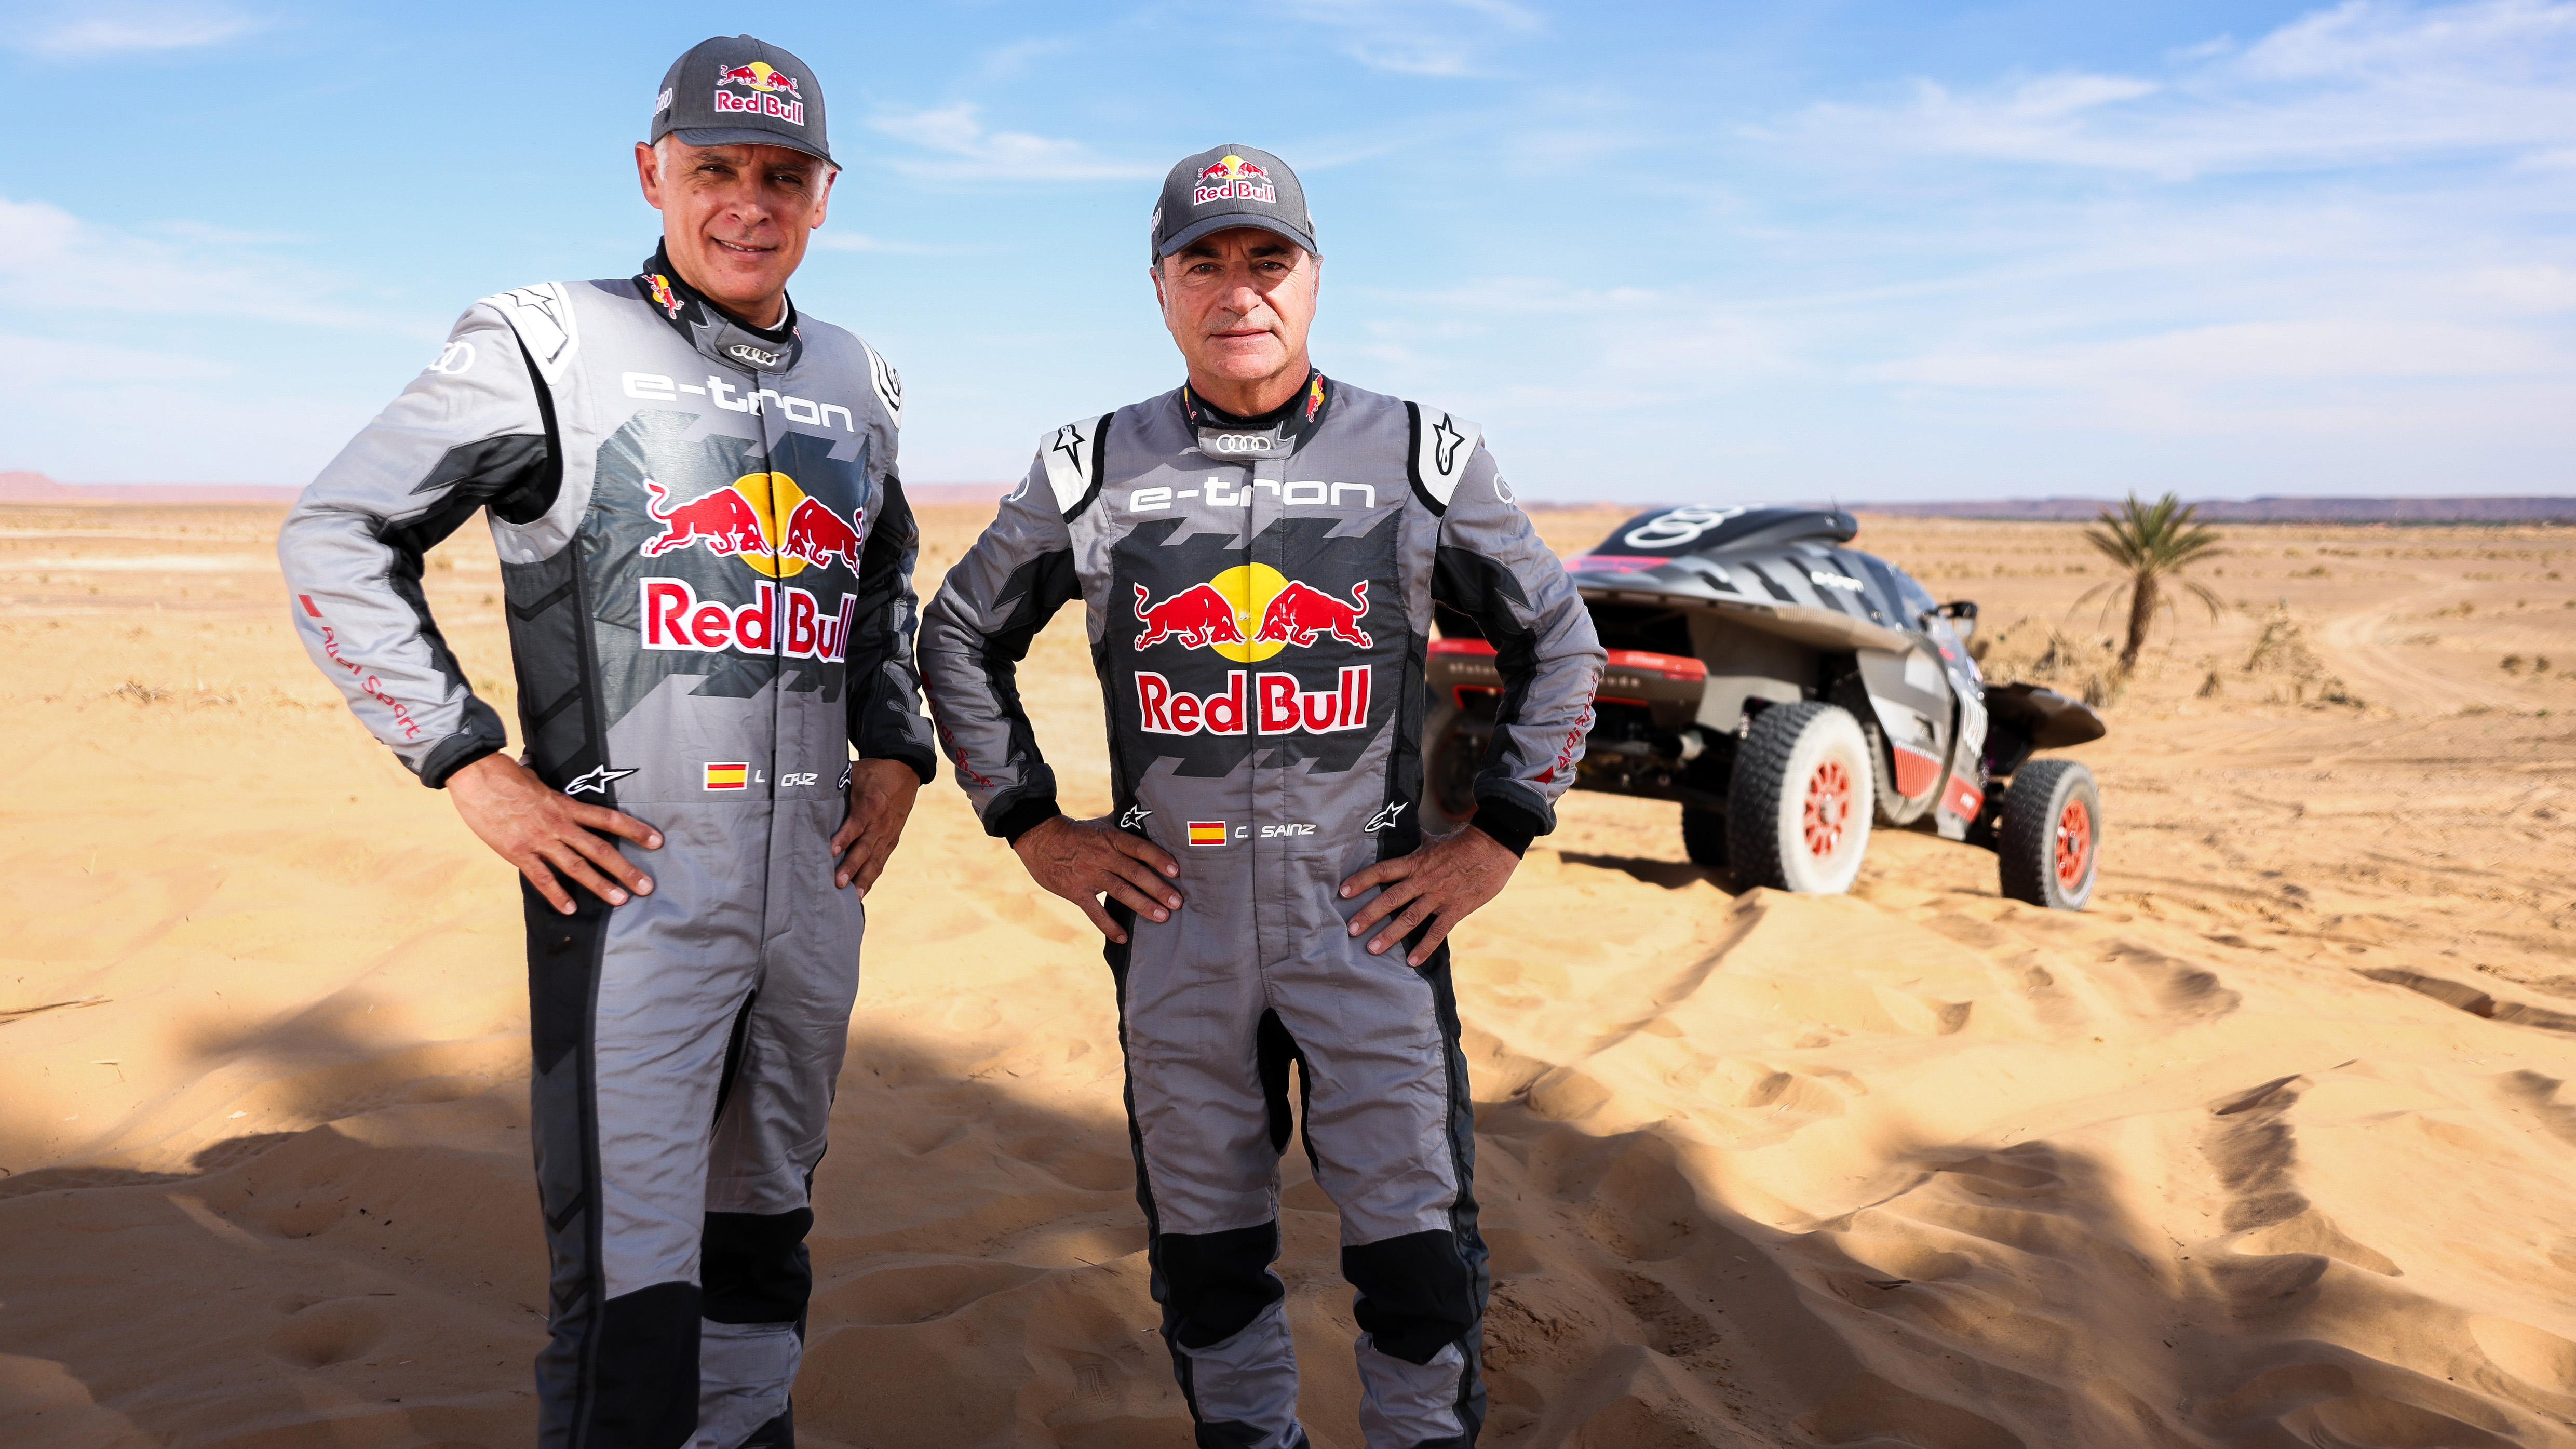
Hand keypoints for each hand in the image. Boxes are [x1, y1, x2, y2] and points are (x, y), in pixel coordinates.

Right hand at [447, 753, 661, 914]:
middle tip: (646, 886)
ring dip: (600, 885)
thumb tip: (564, 800)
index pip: (609, 819)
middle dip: (625, 869)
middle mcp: (559, 824)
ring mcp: (539, 839)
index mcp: (567, 805)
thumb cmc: (507, 777)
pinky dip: (557, 895)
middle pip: (600, 849)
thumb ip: (555, 798)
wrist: (477, 776)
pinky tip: (570, 909)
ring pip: (576, 866)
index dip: (635, 830)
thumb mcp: (540, 782)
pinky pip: (542, 877)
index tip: (657, 841)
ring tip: (620, 900)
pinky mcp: (518, 852)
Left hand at [831, 759, 919, 895]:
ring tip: (852, 896)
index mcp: (870, 804)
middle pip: (865, 848)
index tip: (830, 850)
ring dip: (863, 879)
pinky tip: (861, 892)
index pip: (855, 824)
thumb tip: (804, 790)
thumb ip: (834, 786)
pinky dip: (872, 878)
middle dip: (851, 866)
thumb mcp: (853, 773)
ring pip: (875, 860)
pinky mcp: (892, 840)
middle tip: (838, 882)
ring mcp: (888, 834)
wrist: (905, 770)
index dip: (843, 838)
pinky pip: (881, 861)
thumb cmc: (872, 772)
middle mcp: (880, 822)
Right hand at [1012, 814, 1182, 943]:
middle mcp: (1102, 856)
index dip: (1158, 859)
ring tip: (1162, 917)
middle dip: (1158, 888)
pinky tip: (1123, 937)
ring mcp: (1089, 875)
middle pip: (1135, 873)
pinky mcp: (1076, 891)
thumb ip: (1125, 827)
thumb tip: (1151, 819)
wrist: (1040, 838)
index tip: (1176, 871)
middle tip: (1177, 902)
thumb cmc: (1078, 832)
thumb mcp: (1102, 824)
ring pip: (1120, 891)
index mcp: (1111, 838)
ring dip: (1143, 905)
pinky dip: (1109, 926)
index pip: (1139, 848)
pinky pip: (1095, 912)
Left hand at [1338, 826, 1518, 965]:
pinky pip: (1438, 932)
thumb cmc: (1462, 843)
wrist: (1494, 847)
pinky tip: (1412, 962)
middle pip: (1390, 898)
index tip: (1343, 891)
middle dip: (1369, 914)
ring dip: (1390, 934)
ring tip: (1372, 949)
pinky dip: (1425, 948)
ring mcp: (1439, 896)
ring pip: (1410, 918)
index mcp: (1416, 863)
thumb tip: (1402, 831)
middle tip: (1351, 929)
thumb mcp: (1433, 841)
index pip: (1383, 871)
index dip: (1362, 880)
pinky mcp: (1456, 909)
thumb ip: (1416, 843)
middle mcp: (1423, 880)